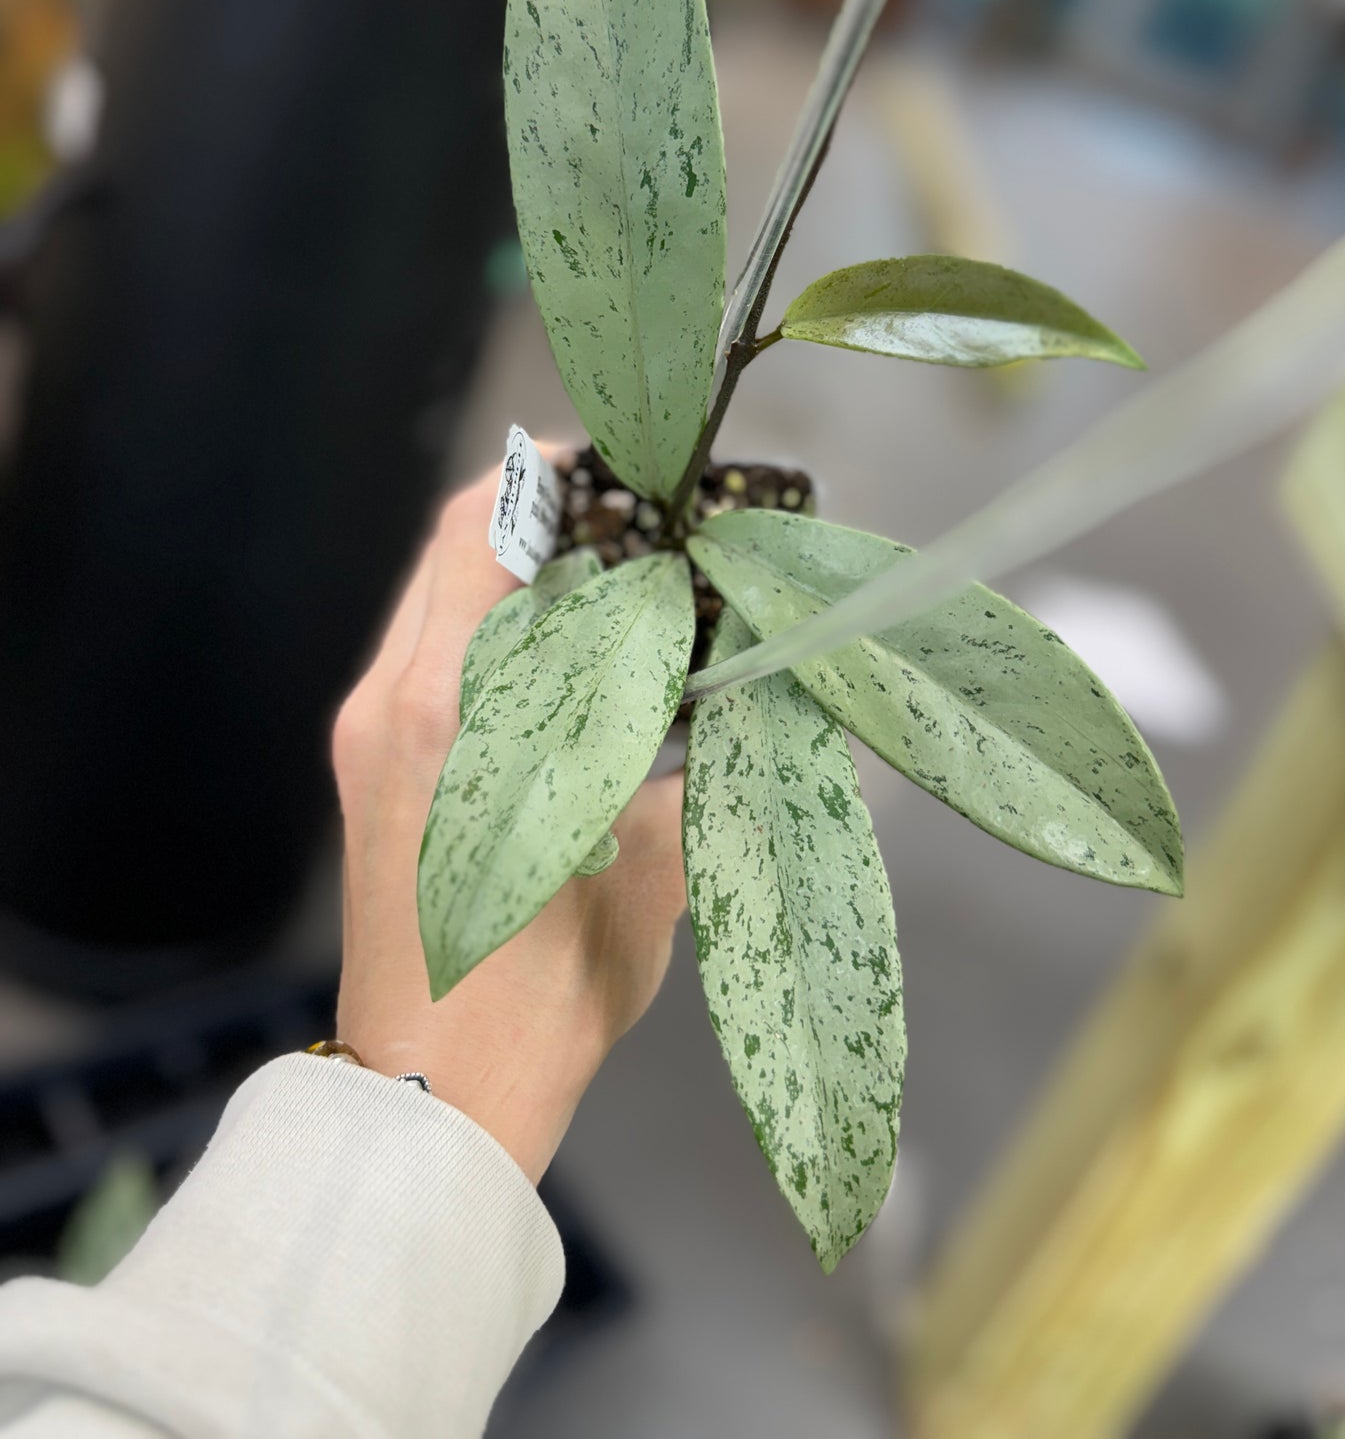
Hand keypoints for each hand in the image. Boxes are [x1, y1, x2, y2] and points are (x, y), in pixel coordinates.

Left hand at [331, 457, 685, 1180]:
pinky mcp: (370, 772)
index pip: (480, 531)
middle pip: (450, 551)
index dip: (547, 478)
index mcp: (453, 709)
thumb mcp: (647, 867)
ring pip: (436, 602)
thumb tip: (755, 691)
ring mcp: (369, 738)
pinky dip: (492, 630)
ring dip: (513, 571)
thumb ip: (695, 760)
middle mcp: (393, 704)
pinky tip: (567, 658)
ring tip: (608, 577)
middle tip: (630, 515)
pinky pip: (429, 658)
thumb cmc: (547, 995)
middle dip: (538, 517)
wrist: (436, 1102)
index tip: (615, 463)